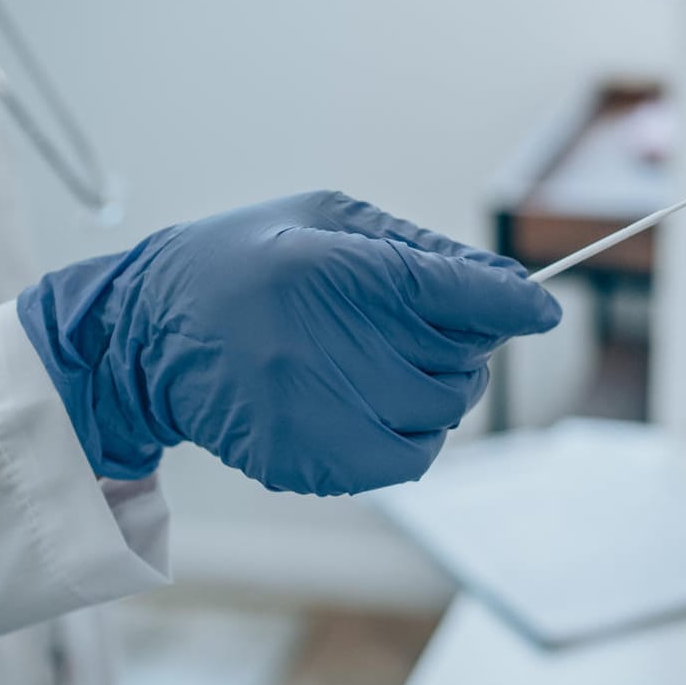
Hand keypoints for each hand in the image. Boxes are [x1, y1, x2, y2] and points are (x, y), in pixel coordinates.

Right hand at [18, 191, 560, 495]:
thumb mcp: (326, 221)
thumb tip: (512, 288)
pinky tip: (371, 401)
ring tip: (389, 362)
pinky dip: (412, 432)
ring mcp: (318, 413)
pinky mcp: (310, 463)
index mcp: (332, 269)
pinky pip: (410, 458)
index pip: (460, 294)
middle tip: (427, 327)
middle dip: (465, 344)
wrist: (145, 336)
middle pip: (462, 363)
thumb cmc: (247, 262)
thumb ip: (422, 252)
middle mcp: (327, 345)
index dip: (513, 303)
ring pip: (444, 414)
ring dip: (440, 389)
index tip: (540, 309)